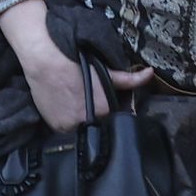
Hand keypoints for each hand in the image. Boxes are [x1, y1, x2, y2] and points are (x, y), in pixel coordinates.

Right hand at [0, 0, 141, 135]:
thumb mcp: (105, 72)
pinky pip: (66, 133)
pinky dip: (67, 125)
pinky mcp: (56, 128)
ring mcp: (70, 127)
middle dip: (96, 119)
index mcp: (105, 110)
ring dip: (81, 124)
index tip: (102, 104)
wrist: (46, 63)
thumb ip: (129, 79)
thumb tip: (149, 73)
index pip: (113, 119)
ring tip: (75, 107)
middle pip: (98, 126)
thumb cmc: (75, 65)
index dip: (109, 112)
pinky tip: (65, 111)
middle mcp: (89, 122)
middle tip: (87, 103)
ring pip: (82, 131)